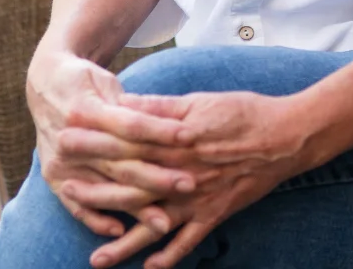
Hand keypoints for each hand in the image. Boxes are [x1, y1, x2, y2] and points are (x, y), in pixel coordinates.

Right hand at [27, 48, 198, 240]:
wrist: (45, 86)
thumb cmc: (86, 82)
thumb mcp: (108, 83)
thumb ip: (135, 106)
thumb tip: (174, 118)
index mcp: (84, 110)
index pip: (130, 125)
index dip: (161, 131)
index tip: (191, 137)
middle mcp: (69, 139)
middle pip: (120, 162)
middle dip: (157, 176)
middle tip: (189, 184)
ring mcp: (59, 162)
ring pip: (104, 188)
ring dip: (135, 207)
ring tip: (164, 222)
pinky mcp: (53, 177)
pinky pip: (74, 206)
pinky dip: (95, 220)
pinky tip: (119, 230)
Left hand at [87, 91, 313, 268]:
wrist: (286, 136)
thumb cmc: (243, 112)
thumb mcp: (200, 101)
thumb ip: (161, 109)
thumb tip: (125, 103)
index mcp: (175, 142)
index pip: (126, 145)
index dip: (95, 144)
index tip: (66, 141)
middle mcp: (181, 174)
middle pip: (131, 187)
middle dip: (97, 192)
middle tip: (67, 193)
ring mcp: (197, 198)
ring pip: (155, 224)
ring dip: (125, 242)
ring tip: (97, 258)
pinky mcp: (215, 212)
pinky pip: (190, 240)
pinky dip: (171, 255)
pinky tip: (151, 267)